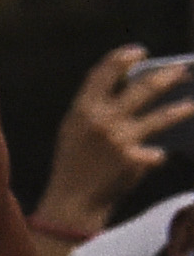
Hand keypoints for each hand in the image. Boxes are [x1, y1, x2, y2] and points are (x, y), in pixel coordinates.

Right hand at [38, 47, 193, 240]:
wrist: (72, 204)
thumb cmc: (73, 165)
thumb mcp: (73, 131)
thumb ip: (93, 107)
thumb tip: (126, 82)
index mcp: (82, 111)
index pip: (104, 73)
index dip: (122, 58)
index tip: (139, 51)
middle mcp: (103, 121)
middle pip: (143, 88)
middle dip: (167, 76)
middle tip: (181, 70)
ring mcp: (121, 140)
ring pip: (162, 117)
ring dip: (182, 109)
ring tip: (192, 104)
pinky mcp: (135, 160)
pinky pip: (156, 152)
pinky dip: (155, 155)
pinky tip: (153, 158)